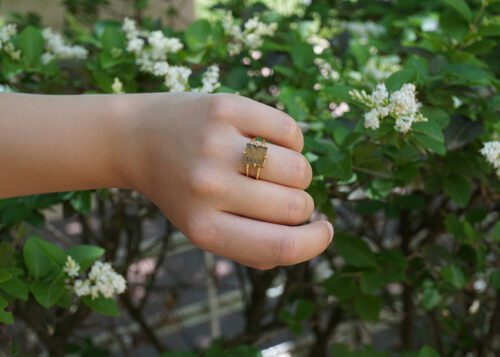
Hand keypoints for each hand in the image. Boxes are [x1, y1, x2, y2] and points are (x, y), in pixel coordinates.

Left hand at [118, 92, 333, 268]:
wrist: (140, 139)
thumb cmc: (182, 190)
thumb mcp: (204, 228)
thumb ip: (250, 247)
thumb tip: (302, 240)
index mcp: (204, 228)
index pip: (279, 247)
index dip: (314, 243)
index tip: (323, 231)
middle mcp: (209, 187)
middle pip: (295, 205)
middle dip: (299, 203)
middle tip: (277, 192)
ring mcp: (217, 144)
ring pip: (299, 168)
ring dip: (296, 172)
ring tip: (271, 167)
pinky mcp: (226, 108)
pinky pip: (291, 130)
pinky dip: (290, 140)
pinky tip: (267, 141)